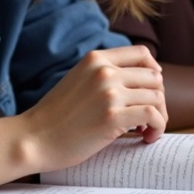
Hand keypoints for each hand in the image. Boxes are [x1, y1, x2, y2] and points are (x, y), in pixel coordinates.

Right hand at [16, 45, 167, 172]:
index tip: (150, 91)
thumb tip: (139, 82)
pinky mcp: (112, 117)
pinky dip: (158, 127)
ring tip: (146, 130)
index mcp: (96, 59)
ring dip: (160, 116)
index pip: (143, 54)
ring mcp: (109, 93)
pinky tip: (146, 137)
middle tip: (149, 119)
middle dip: (158, 99)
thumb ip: (103, 75)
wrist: (33, 138)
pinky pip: (153, 115)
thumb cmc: (55, 116)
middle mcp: (105, 71)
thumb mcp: (78, 80)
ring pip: (157, 97)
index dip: (154, 73)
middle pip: (154, 78)